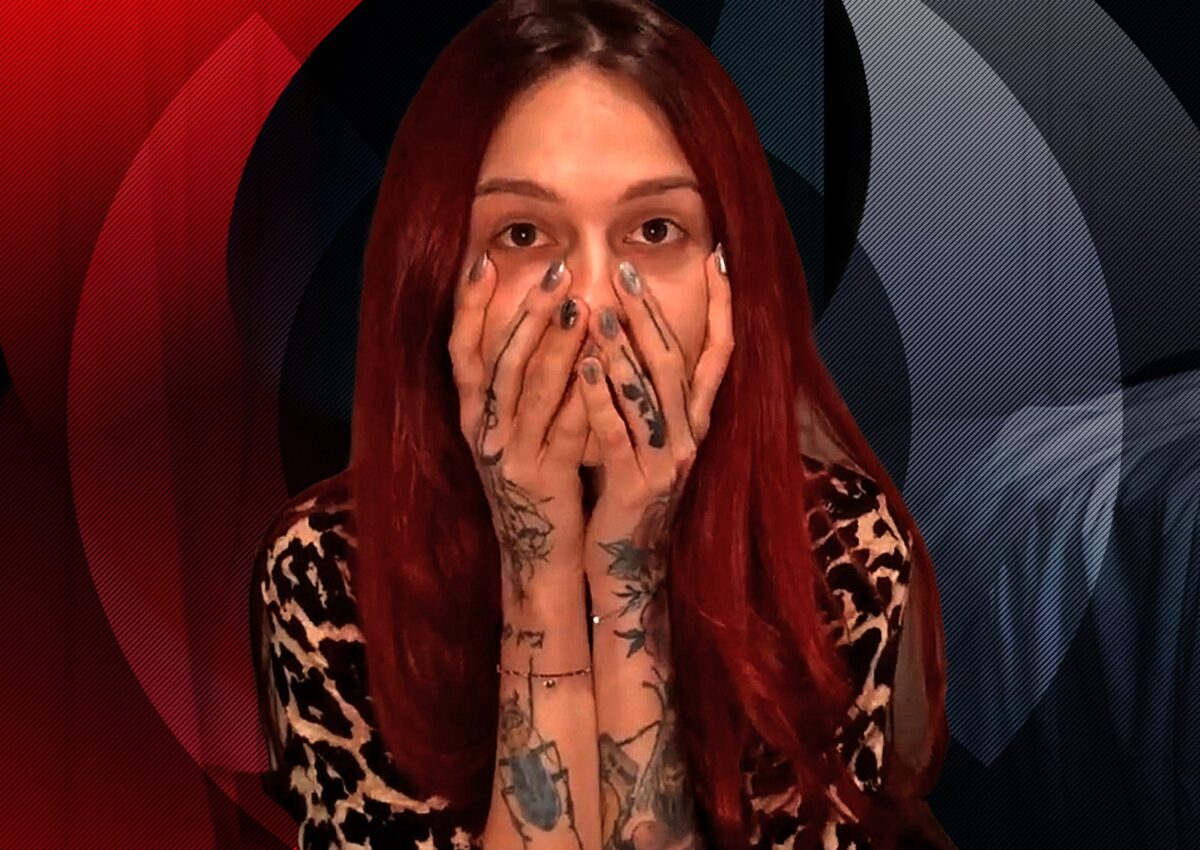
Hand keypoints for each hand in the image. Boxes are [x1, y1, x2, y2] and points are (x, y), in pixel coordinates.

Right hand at [450, 252, 591, 603]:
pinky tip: (602, 365)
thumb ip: (514, 390)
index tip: (483, 262)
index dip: (468, 307)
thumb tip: (531, 325)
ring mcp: (512, 458)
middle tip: (556, 272)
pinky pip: (565, 428)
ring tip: (580, 304)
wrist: (539, 559)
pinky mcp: (544, 479)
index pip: (460, 352)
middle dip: (528, 313)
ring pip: (532, 390)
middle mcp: (485, 434)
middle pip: (503, 362)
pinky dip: (582, 394)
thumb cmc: (534, 486)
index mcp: (474, 419)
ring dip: (556, 344)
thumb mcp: (511, 437)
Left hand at [576, 245, 733, 566]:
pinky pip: (617, 432)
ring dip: (622, 348)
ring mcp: (667, 462)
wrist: (625, 562)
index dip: (723, 305)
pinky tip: (582, 366)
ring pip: (647, 394)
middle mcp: (690, 437)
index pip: (720, 352)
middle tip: (625, 272)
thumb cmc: (629, 490)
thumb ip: (650, 391)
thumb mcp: (650, 437)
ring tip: (597, 309)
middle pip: (676, 362)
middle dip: (651, 313)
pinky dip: (600, 397)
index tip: (717, 258)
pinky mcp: (636, 485)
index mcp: (696, 421)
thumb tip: (637, 330)